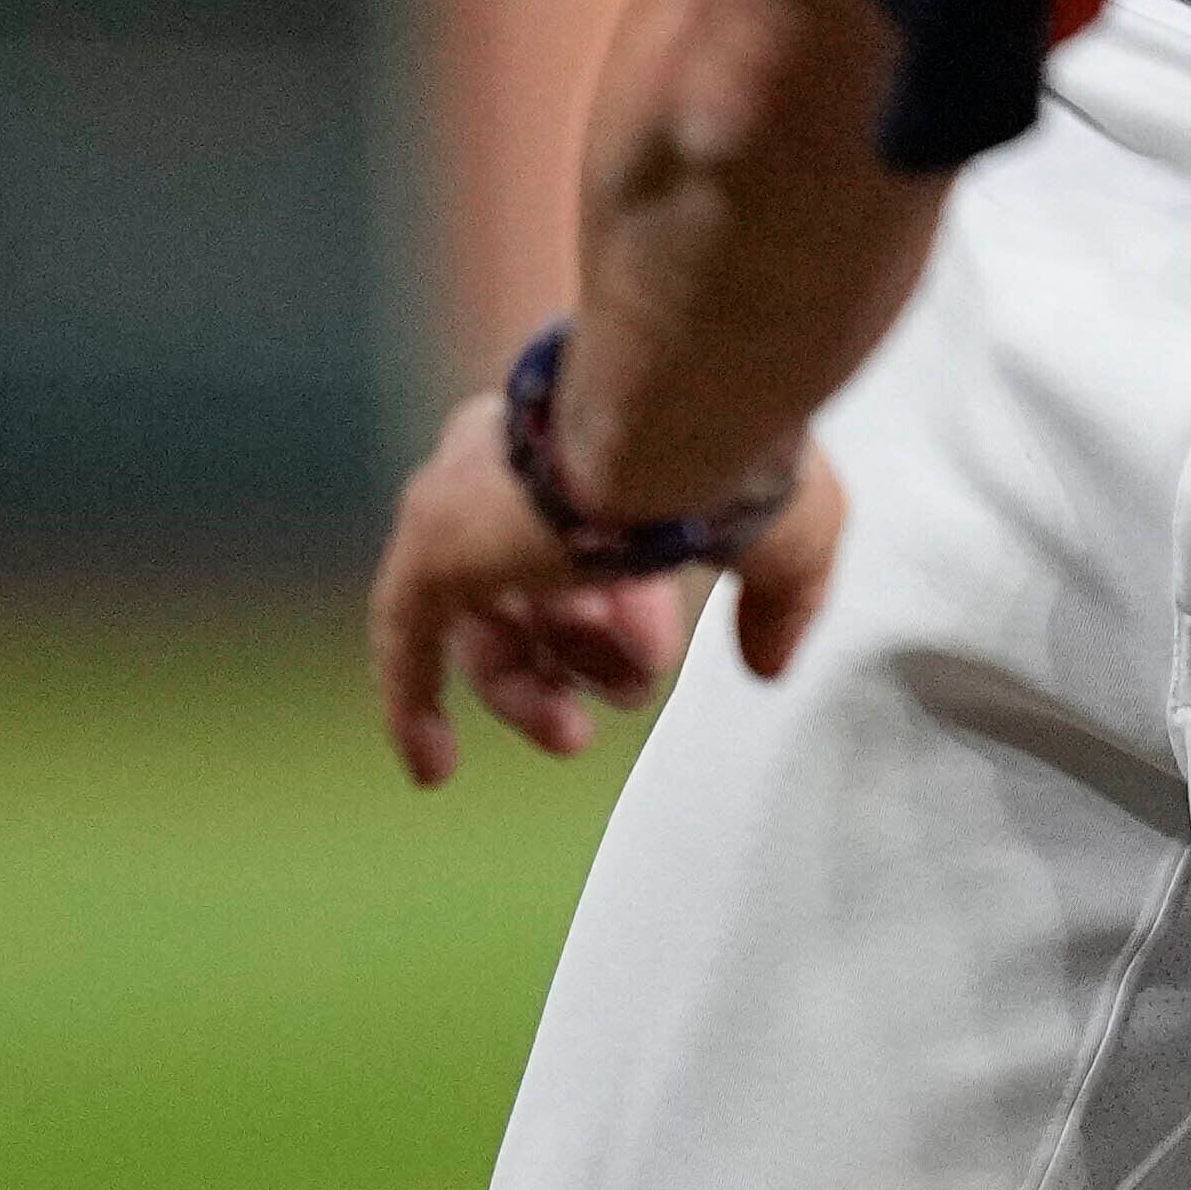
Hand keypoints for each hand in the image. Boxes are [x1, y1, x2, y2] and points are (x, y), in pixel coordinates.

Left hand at [367, 388, 843, 790]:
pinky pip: (404, 642)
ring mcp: (467, 496)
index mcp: (597, 432)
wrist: (682, 420)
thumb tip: (768, 660)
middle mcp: (518, 455)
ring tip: (573, 738)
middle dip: (581, 653)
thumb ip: (778, 598)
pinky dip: (416, 707)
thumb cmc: (741, 456)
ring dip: (527, 689)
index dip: (627, 615)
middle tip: (627, 695)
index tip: (657, 659)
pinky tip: (435, 768)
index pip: (588, 536)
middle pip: (529, 582)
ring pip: (478, 617)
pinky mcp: (432, 543)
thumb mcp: (786, 535)